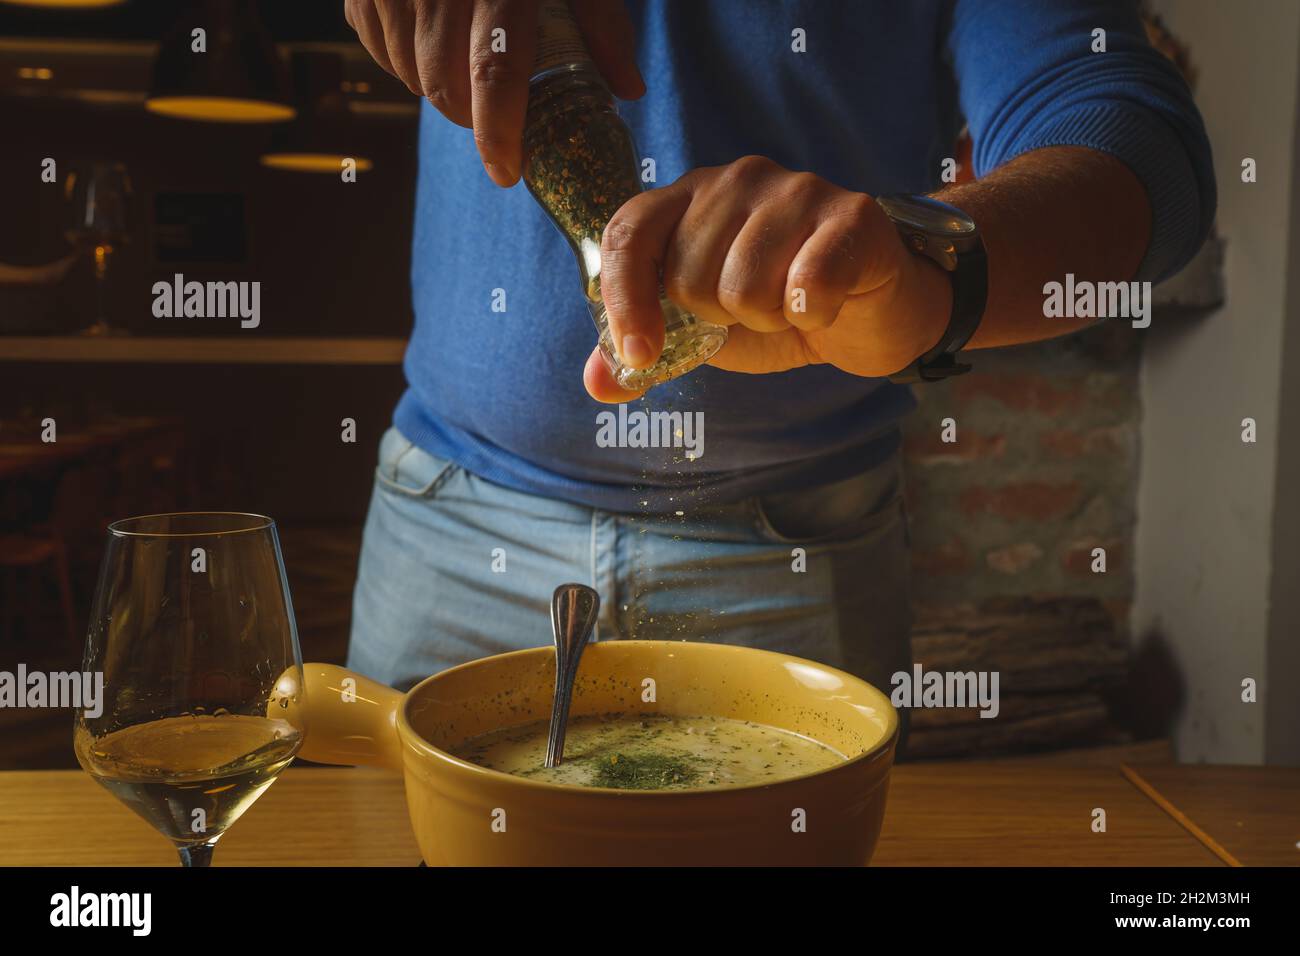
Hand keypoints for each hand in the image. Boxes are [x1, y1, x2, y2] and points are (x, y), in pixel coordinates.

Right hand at [344, 0, 643, 185]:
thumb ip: (603, 25)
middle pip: (444, 87)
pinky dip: (407, 63)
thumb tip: (628, 89)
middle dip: (472, 117)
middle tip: (499, 114)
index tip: (506, 172)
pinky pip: (380, 53)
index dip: (498, 131)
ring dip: (441, 90)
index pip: (494, 70)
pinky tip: (434, 42)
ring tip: (467, 64)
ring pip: (409, 76)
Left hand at [584, 155, 952, 402]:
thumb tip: (598, 383)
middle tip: (758, 308)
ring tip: (791, 304)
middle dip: (720, 317)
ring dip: (769, 319)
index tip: (639, 356)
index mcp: (688, 198)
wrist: (872, 314)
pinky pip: (806, 286)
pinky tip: (826, 304)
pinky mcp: (850, 215)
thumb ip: (652, 350)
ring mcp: (796, 189)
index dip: (625, 300)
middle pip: (687, 274)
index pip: (629, 233)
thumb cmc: (780, 312)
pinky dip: (812, 315)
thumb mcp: (705, 336)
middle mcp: (736, 179)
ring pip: (744, 287)